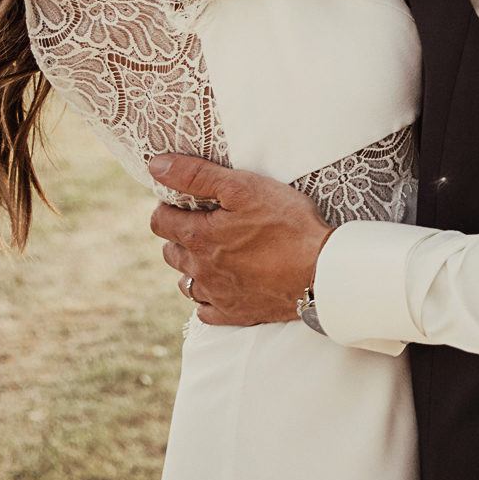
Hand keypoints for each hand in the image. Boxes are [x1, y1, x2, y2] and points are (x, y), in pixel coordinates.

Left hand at [147, 153, 331, 327]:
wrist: (321, 272)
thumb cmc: (287, 224)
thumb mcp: (244, 187)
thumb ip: (197, 175)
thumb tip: (157, 166)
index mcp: (198, 237)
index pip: (160, 222)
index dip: (169, 207)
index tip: (187, 201)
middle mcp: (201, 269)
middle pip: (171, 252)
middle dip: (181, 236)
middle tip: (206, 223)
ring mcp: (217, 295)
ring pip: (186, 283)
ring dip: (192, 267)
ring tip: (213, 254)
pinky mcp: (236, 313)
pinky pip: (206, 311)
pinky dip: (208, 299)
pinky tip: (222, 287)